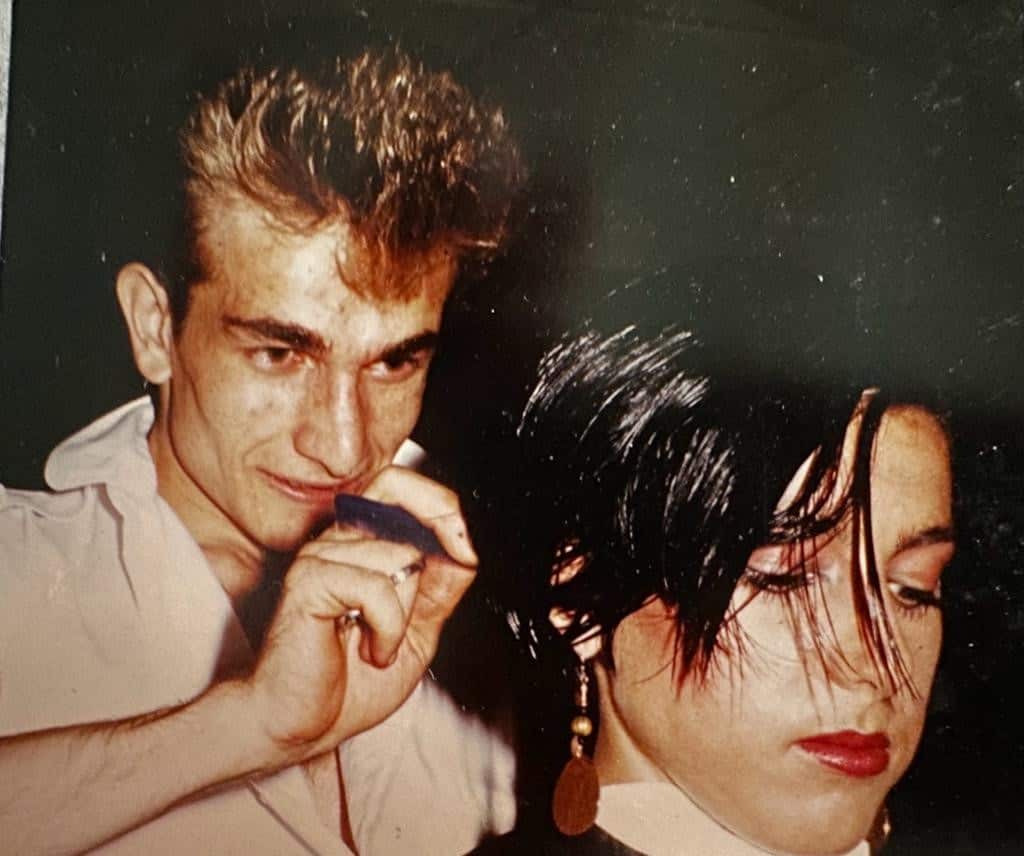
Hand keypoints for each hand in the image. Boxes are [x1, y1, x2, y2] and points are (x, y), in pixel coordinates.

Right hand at [244, 467, 476, 764]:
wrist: (301, 727)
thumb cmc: (349, 683)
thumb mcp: (418, 632)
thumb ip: (441, 587)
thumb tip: (469, 546)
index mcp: (361, 544)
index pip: (402, 487)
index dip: (442, 507)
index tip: (467, 549)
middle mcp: (339, 539)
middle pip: (406, 506)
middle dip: (432, 556)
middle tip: (425, 603)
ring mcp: (320, 555)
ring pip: (402, 557)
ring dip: (404, 617)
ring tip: (375, 645)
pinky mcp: (309, 579)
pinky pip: (378, 588)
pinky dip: (387, 630)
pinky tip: (368, 650)